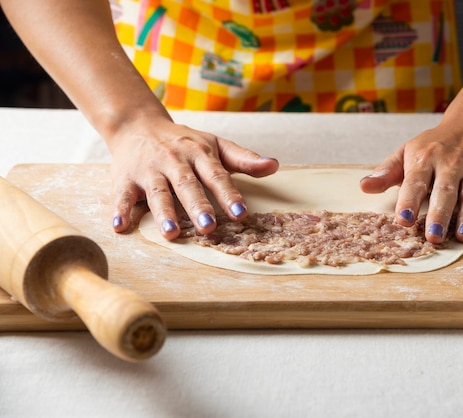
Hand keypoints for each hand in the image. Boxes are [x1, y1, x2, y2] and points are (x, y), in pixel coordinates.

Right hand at [107, 116, 278, 239]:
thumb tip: (274, 166)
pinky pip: (122, 195)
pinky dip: (120, 210)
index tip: (241, 213)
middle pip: (187, 185)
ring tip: (171, 233)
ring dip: (163, 213)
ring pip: (157, 192)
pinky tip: (120, 226)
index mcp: (199, 154)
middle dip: (198, 206)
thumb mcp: (215, 145)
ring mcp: (149, 170)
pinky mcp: (126, 178)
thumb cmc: (184, 140)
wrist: (137, 123)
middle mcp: (174, 161)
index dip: (229, 194)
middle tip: (209, 228)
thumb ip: (243, 158)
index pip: (216, 175)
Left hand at [360, 123, 462, 243]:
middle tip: (433, 237)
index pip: (415, 181)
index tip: (401, 220)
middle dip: (439, 214)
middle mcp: (451, 164)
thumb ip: (386, 172)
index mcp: (425, 158)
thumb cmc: (433, 144)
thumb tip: (363, 187)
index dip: (408, 201)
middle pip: (445, 191)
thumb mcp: (407, 151)